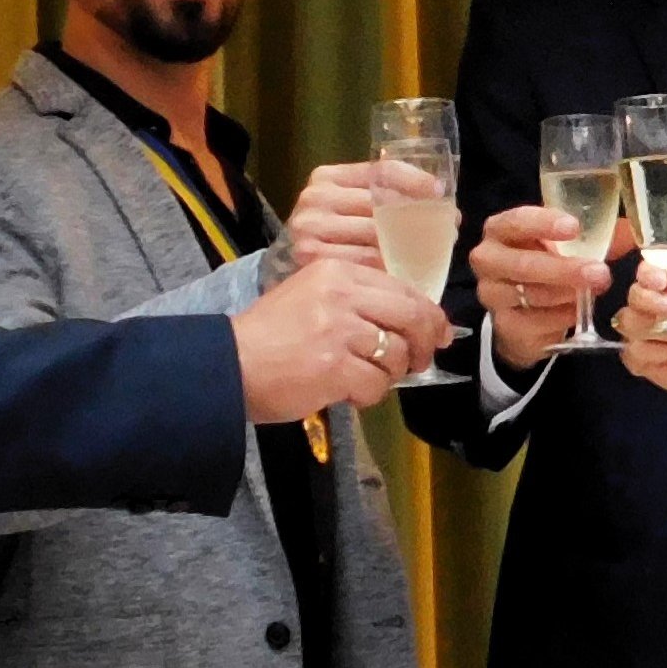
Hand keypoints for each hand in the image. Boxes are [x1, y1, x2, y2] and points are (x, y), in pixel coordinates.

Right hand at [231, 259, 451, 420]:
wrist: (228, 364)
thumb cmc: (271, 335)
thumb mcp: (314, 297)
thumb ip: (360, 302)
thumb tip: (418, 323)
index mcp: (339, 271)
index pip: (404, 289)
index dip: (430, 316)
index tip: (438, 334)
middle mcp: (342, 295)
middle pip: (413, 316)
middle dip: (424, 344)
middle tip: (418, 363)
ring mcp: (339, 331)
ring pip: (396, 354)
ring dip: (389, 374)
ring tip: (365, 378)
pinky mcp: (334, 367)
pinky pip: (375, 385)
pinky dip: (368, 395)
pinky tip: (348, 393)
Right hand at [273, 160, 434, 279]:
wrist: (286, 297)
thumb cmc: (327, 246)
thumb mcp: (347, 212)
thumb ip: (379, 199)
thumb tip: (438, 198)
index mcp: (327, 178)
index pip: (380, 171)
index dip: (414, 180)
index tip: (439, 193)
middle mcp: (314, 199)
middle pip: (381, 205)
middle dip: (419, 219)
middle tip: (447, 234)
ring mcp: (309, 228)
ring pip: (376, 236)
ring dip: (410, 249)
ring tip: (433, 258)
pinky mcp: (310, 258)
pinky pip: (365, 264)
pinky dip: (390, 272)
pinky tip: (407, 279)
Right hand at [470, 205, 617, 371]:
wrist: (521, 310)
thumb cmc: (545, 263)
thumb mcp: (562, 244)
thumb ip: (593, 235)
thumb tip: (632, 232)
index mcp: (500, 230)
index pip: (516, 221)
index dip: (544, 223)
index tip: (574, 227)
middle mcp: (488, 260)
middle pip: (523, 264)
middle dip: (565, 270)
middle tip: (600, 273)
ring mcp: (492, 295)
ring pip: (532, 296)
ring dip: (569, 295)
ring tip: (595, 290)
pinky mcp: (505, 326)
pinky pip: (537, 323)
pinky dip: (563, 317)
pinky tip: (577, 311)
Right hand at [613, 258, 666, 397]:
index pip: (647, 273)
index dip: (648, 274)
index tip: (660, 281)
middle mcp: (649, 307)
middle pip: (633, 296)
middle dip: (647, 300)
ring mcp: (640, 333)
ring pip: (627, 322)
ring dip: (652, 329)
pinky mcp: (638, 359)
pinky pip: (631, 352)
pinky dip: (650, 353)